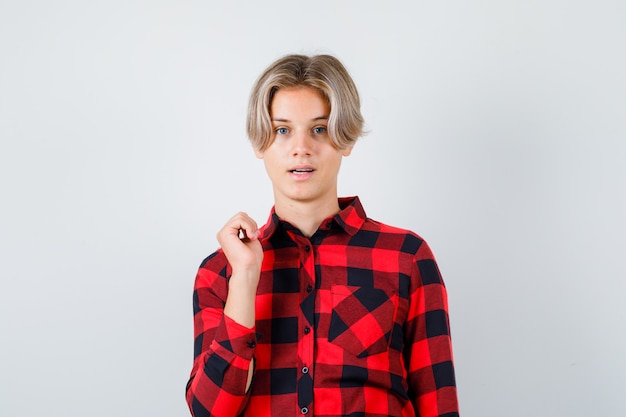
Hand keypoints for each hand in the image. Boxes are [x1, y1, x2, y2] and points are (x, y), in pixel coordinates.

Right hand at [218, 212, 262, 329]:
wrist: (249, 269)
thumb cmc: (251, 259)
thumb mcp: (251, 238)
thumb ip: (248, 228)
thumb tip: (248, 219)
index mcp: (229, 235)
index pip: (241, 219)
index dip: (251, 224)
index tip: (255, 236)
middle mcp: (224, 233)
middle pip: (241, 215)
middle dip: (252, 223)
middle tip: (254, 236)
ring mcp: (223, 233)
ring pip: (241, 216)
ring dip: (251, 225)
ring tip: (252, 237)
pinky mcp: (225, 233)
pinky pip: (240, 220)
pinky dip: (249, 226)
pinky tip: (250, 237)